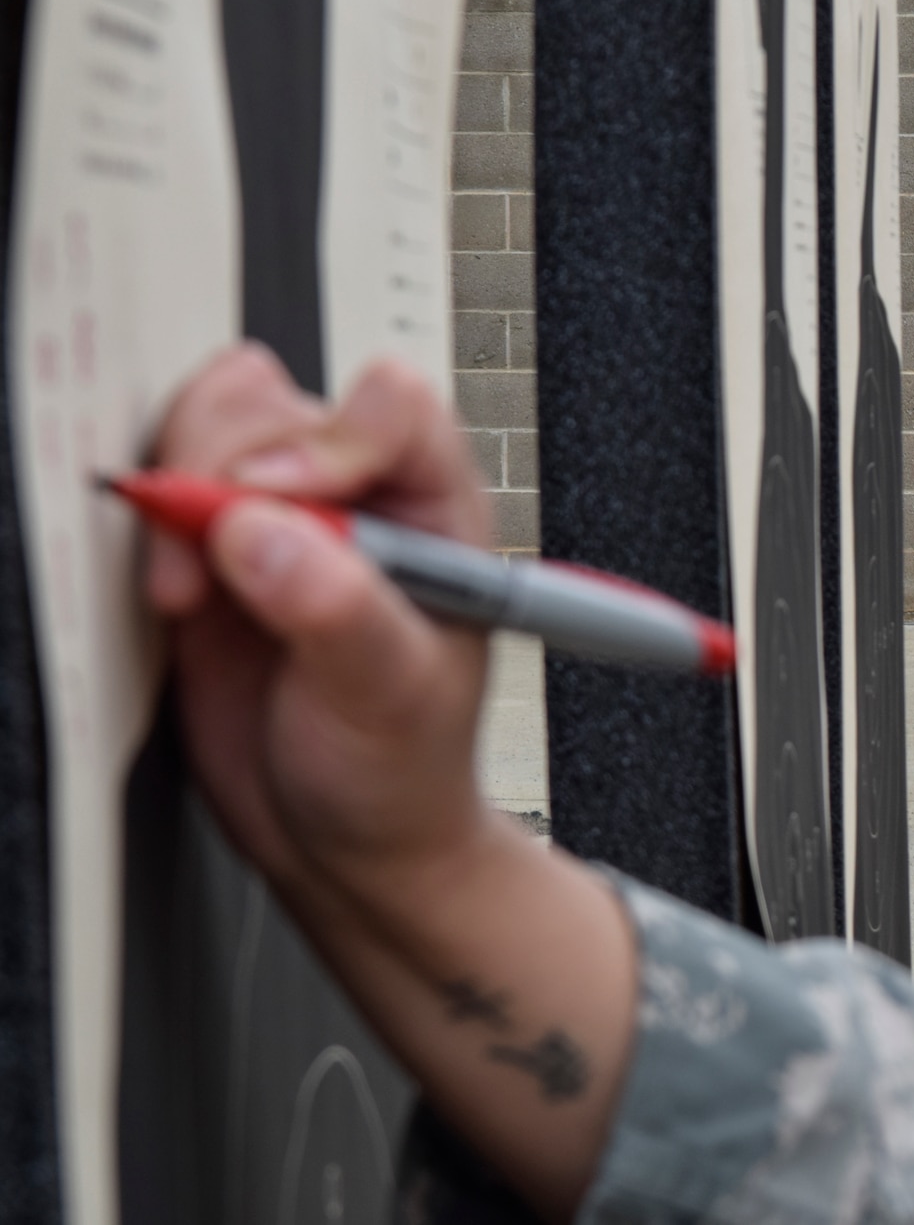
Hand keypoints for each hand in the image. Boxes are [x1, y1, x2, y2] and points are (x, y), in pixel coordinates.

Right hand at [146, 346, 491, 894]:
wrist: (344, 841)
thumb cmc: (401, 769)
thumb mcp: (390, 699)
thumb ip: (337, 611)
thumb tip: (262, 533)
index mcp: (434, 510)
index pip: (388, 407)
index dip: (325, 442)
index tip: (277, 505)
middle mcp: (360, 499)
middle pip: (276, 406)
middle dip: (226, 473)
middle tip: (221, 562)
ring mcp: (283, 522)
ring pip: (212, 429)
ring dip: (181, 496)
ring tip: (193, 590)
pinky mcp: (213, 556)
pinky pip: (162, 492)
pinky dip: (146, 530)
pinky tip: (174, 597)